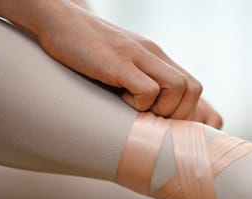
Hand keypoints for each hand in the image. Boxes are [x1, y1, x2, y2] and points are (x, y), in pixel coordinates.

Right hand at [0, 0, 222, 127]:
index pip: (194, 87)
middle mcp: (154, 56)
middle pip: (193, 89)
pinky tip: (120, 100)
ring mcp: (138, 57)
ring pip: (178, 87)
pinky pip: (147, 89)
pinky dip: (139, 103)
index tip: (164, 124)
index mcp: (158, 59)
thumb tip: (153, 117)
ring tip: (135, 107)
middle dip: (178, 113)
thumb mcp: (124, 66)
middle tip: (151, 119)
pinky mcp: (119, 63)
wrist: (57, 21)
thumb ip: (142, 83)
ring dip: (161, 108)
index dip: (186, 112)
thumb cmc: (88, 51)